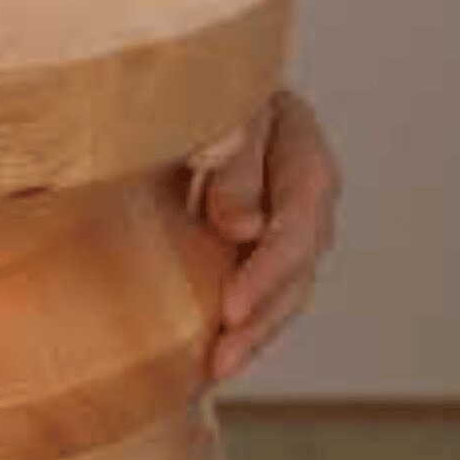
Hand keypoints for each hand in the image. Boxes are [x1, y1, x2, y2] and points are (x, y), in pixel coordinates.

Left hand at [192, 89, 341, 380]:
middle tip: (223, 356)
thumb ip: (230, 157)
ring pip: (290, 284)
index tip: (231, 305)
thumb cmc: (177, 91)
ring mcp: (283, 217)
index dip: (272, 262)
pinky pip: (261, 290)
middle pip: (302, 255)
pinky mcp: (255, 245)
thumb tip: (242, 227)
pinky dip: (242, 326)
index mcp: (295, 136)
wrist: (155, 92)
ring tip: (217, 369)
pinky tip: (210, 361)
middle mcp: (300, 183)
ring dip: (256, 332)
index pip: (304, 203)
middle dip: (265, 311)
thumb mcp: (204, 106)